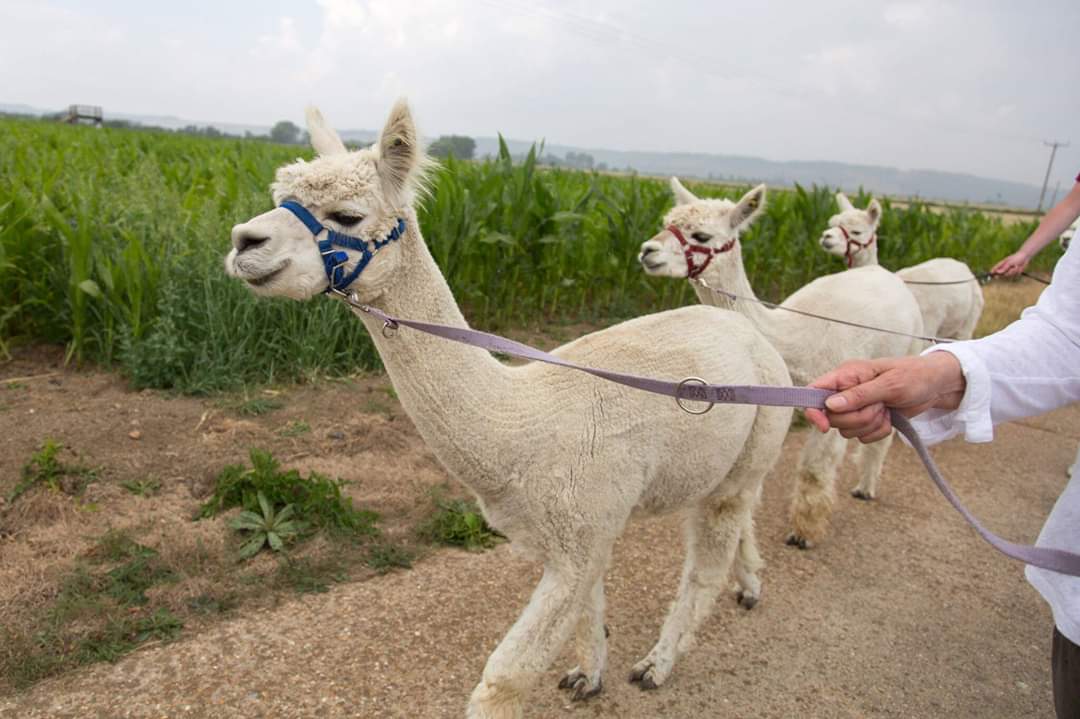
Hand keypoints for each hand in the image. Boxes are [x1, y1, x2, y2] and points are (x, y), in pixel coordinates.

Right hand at [804, 353, 965, 442]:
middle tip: (879, 406)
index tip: (824, 426)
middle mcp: (846, 391)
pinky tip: (890, 417)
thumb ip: (859, 395)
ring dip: (870, 424)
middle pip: (832, 418)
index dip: (814, 411)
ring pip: (847, 430)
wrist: (936, 387)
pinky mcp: (867, 420)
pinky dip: (878, 432)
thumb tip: (830, 404)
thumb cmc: (914, 376)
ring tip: (887, 409)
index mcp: (846, 375)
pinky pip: (862, 437)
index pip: (814, 392)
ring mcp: (856, 407)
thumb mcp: (889, 384)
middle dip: (857, 418)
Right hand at [991, 250, 1029, 276]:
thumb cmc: (1016, 258)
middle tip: (1005, 273)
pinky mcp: (1015, 272)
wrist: (1025, 257)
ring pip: (1009, 275)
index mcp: (1002, 264)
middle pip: (1001, 274)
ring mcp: (1010, 270)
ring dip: (1013, 271)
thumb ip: (1004, 268)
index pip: (995, 268)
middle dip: (1005, 274)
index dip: (992, 271)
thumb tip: (997, 272)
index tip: (990, 274)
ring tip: (1016, 266)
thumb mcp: (1009, 262)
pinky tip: (1019, 267)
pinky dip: (1017, 272)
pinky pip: (1015, 275)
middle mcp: (1005, 268)